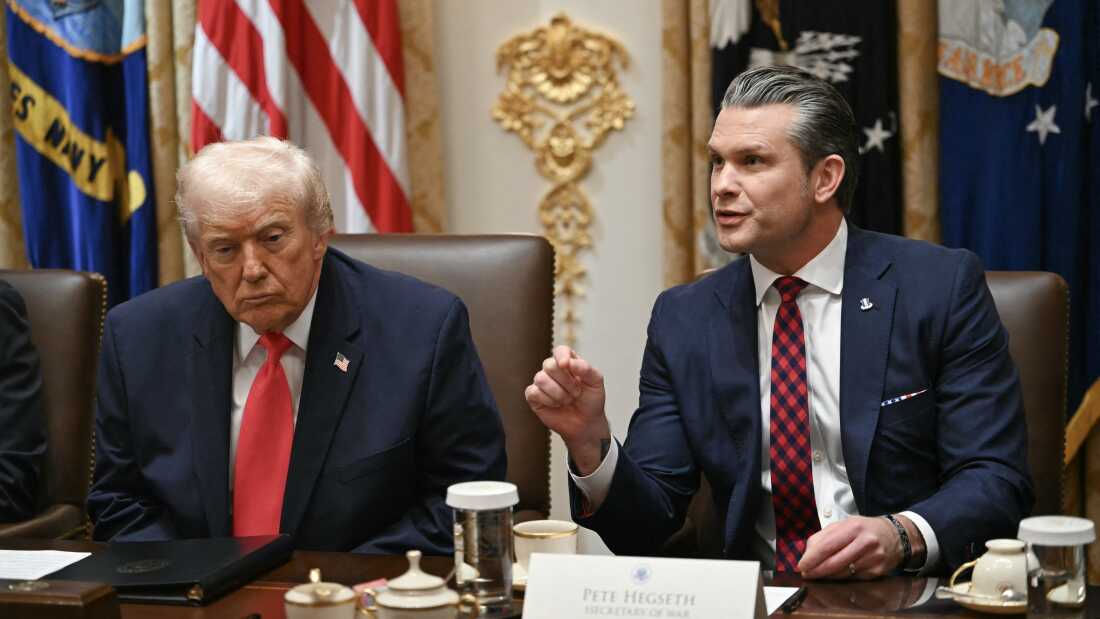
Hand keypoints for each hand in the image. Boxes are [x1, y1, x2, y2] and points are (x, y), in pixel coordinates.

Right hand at [524, 345, 608, 473]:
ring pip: (540, 378)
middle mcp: (553, 370)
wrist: (586, 424)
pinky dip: (548, 400)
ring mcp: (542, 382)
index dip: (561, 356)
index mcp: (569, 362)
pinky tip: (556, 405)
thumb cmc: (591, 401)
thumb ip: (586, 369)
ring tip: (567, 400)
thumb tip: (568, 362)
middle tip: (576, 392)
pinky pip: (533, 392)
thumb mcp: (596, 383)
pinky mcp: (534, 396)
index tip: (566, 365)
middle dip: (565, 382)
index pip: (560, 350)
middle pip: (549, 364)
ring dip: (558, 393)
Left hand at [798, 516, 902, 578]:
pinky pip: (853, 578)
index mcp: (853, 527)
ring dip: (827, 575)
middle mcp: (865, 543)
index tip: (801, 565)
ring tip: (818, 573)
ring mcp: (873, 558)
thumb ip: (824, 535)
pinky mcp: (877, 571)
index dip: (812, 558)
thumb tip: (808, 553)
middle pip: (834, 562)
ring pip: (842, 573)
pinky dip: (841, 577)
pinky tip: (835, 574)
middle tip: (807, 574)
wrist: (896, 536)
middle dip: (817, 570)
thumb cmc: (865, 529)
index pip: (827, 545)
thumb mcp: (845, 524)